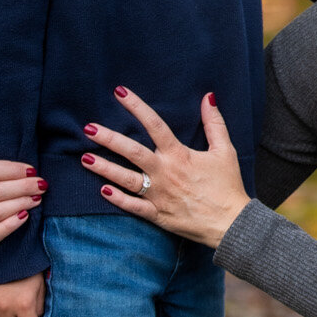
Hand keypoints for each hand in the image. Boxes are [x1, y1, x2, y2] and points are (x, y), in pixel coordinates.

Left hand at [81, 88, 248, 248]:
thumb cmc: (228, 186)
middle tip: (88, 128)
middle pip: (131, 151)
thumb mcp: (225, 151)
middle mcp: (165, 173)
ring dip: (104, 168)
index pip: (154, 125)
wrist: (231, 222)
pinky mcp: (157, 214)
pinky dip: (117, 199)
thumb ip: (214, 123)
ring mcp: (159, 195)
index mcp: (179, 155)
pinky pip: (133, 206)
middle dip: (108, 138)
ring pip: (126, 179)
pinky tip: (102, 191)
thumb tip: (208, 98)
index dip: (136, 107)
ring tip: (85, 159)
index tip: (120, 93)